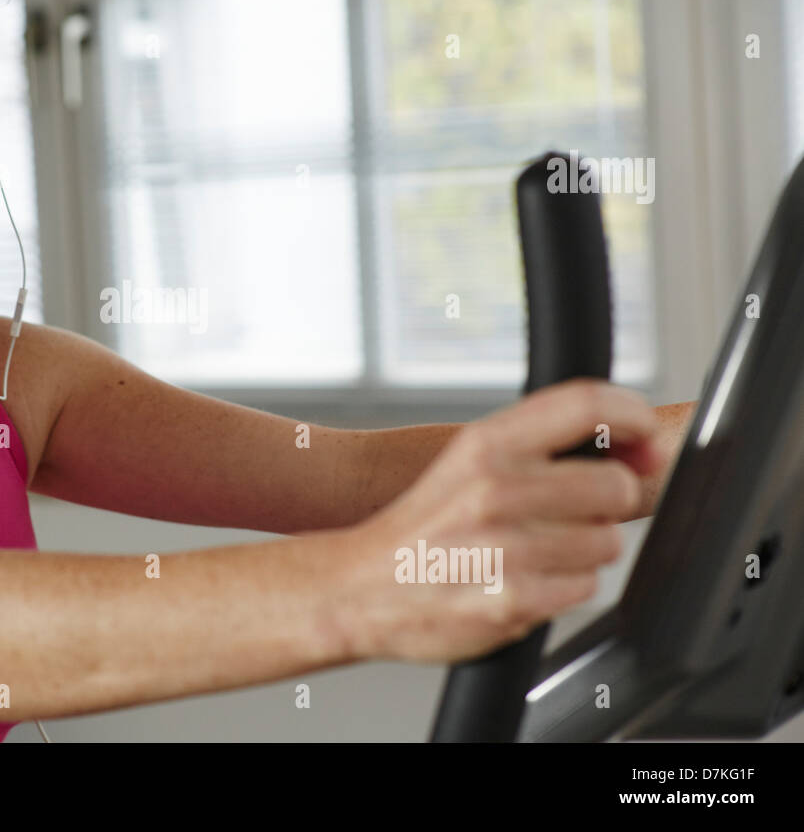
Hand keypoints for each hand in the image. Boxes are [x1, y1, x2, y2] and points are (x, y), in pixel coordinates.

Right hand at [336, 378, 659, 663]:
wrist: (360, 588)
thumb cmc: (423, 528)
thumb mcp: (467, 463)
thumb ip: (541, 447)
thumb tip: (635, 449)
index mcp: (485, 445)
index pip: (587, 404)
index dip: (633, 416)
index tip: (643, 438)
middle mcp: (495, 489)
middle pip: (615, 484)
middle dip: (607, 503)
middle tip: (571, 514)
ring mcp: (504, 547)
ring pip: (606, 543)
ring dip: (584, 552)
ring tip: (534, 553)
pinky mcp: (513, 600)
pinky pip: (585, 588)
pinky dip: (564, 588)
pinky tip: (524, 581)